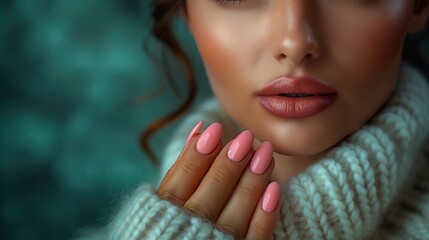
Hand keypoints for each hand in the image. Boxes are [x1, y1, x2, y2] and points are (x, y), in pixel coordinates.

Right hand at [157, 121, 279, 238]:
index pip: (178, 187)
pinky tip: (274, 189)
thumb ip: (182, 169)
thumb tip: (199, 128)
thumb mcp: (169, 197)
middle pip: (206, 201)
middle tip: (245, 138)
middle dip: (227, 167)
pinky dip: (264, 218)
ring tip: (265, 153)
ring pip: (233, 219)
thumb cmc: (177, 220)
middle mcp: (189, 235)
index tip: (215, 129)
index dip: (195, 157)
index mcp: (166, 218)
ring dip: (250, 185)